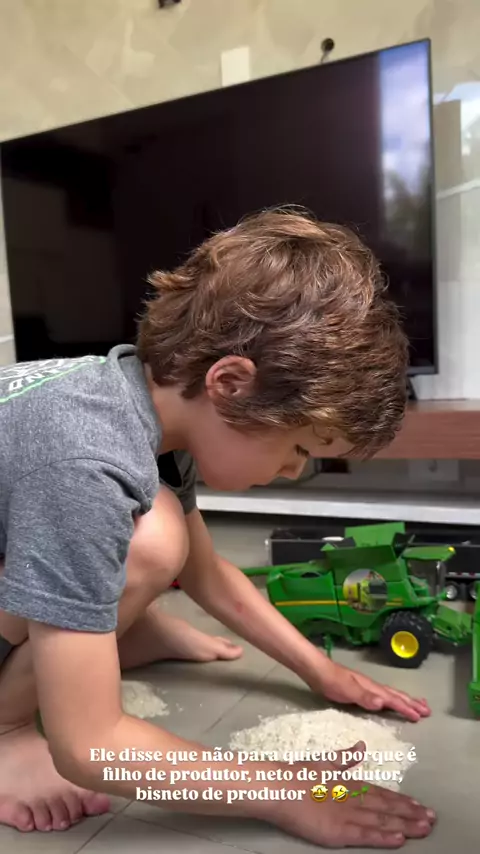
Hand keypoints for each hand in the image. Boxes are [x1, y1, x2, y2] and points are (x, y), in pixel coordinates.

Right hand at [267, 742, 435, 847]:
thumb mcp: (323, 762)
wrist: (280, 786)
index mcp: (349, 783)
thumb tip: (360, 746)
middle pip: (386, 807)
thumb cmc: (298, 774)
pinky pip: (366, 836)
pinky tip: (399, 839)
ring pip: (382, 821)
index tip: (418, 804)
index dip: (401, 800)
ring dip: (404, 825)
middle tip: (431, 818)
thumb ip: (344, 758)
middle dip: (410, 813)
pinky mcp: (339, 832)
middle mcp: (353, 799)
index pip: (381, 793)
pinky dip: (383, 837)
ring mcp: (348, 816)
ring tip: (423, 828)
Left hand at [308, 659, 430, 721]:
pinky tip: (390, 702)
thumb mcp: (347, 690)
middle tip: (428, 711)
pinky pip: (383, 696)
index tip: (420, 717)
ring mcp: (367, 687)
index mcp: (373, 688)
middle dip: (412, 703)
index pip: (393, 699)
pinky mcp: (361, 690)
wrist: (318, 672)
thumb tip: (383, 703)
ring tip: (418, 704)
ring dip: (406, 700)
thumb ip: (364, 696)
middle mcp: (373, 687)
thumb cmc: (332, 681)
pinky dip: (393, 699)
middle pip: (397, 695)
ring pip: (391, 694)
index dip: (406, 708)